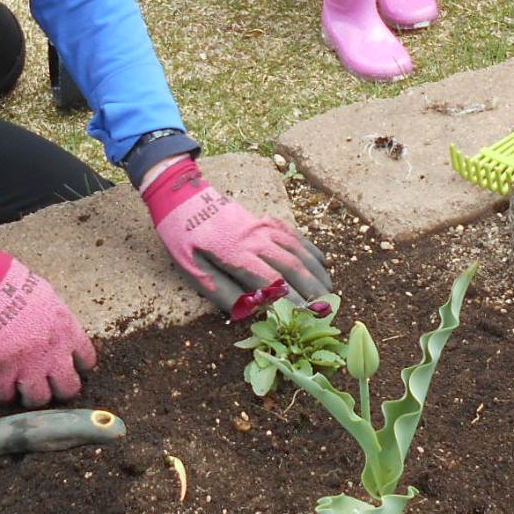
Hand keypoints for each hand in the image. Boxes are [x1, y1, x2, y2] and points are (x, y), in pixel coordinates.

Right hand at [0, 234, 94, 405]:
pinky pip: (5, 396)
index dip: (76, 366)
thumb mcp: (50, 299)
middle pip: (69, 388)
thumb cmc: (14, 285)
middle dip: (59, 389)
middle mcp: (53, 353)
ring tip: (22, 387)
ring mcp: (27, 365)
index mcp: (67, 332)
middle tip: (47, 383)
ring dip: (31, 395)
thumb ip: (58, 323)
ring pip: (38, 399)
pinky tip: (0, 382)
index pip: (87, 361)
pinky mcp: (1, 373)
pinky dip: (2, 392)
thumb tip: (59, 336)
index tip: (67, 366)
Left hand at [141, 156, 333, 317]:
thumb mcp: (193, 269)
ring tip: (330, 291)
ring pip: (299, 250)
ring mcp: (264, 226)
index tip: (307, 317)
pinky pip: (296, 235)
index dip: (292, 301)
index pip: (272, 282)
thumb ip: (222, 291)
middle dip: (313, 289)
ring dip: (317, 272)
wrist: (184, 197)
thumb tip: (249, 311)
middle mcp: (256, 239)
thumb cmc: (184, 237)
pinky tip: (323, 263)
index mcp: (236, 254)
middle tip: (327, 309)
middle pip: (293, 266)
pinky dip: (312, 250)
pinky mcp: (267, 220)